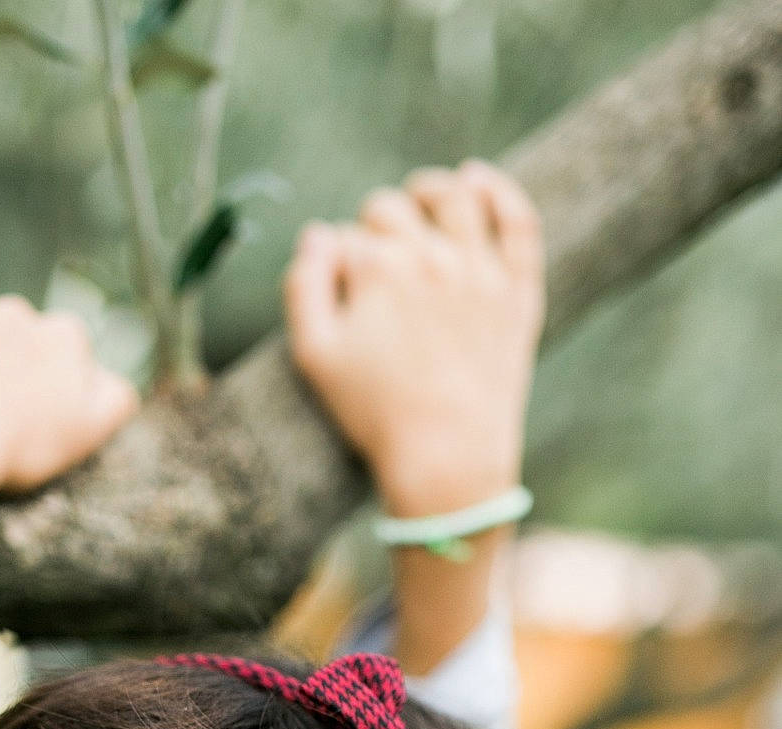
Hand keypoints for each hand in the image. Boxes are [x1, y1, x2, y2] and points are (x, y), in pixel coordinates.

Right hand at [284, 161, 543, 517]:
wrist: (446, 457)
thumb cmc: (374, 412)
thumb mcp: (314, 356)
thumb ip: (303, 286)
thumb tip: (319, 234)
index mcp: (377, 268)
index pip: (347, 238)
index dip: (338, 261)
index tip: (342, 293)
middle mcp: (430, 255)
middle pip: (393, 211)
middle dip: (376, 227)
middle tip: (375, 263)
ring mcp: (480, 269)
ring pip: (454, 195)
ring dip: (430, 190)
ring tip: (422, 196)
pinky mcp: (517, 289)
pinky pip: (517, 219)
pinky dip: (497, 190)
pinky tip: (477, 179)